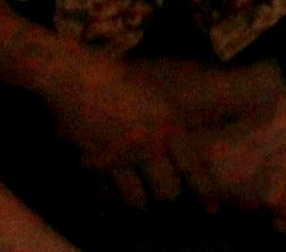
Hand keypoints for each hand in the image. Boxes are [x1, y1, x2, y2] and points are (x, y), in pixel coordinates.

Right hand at [39, 52, 191, 206]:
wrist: (74, 76)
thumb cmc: (119, 78)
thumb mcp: (156, 95)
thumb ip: (175, 120)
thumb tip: (194, 137)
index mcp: (167, 123)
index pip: (192, 166)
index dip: (205, 192)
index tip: (211, 209)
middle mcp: (145, 144)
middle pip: (167, 193)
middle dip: (170, 201)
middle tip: (170, 203)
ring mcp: (117, 157)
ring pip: (136, 201)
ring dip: (140, 205)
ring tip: (141, 204)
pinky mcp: (90, 166)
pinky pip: (103, 197)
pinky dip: (107, 204)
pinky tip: (108, 208)